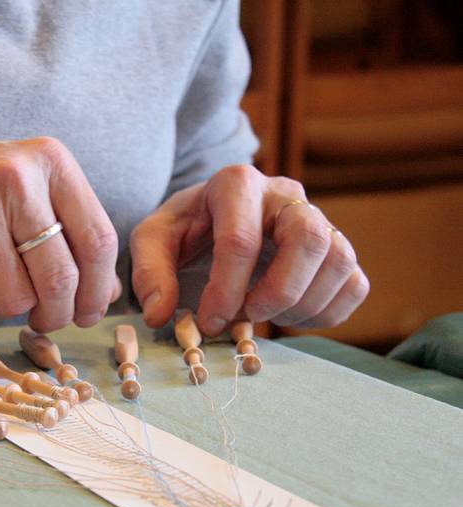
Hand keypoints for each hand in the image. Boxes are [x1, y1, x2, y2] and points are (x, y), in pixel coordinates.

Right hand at [0, 135, 120, 330]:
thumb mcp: (25, 196)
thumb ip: (71, 237)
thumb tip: (109, 293)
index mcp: (49, 160)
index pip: (98, 241)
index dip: (97, 290)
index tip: (89, 313)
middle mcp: (16, 176)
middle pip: (63, 277)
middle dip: (58, 314)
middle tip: (45, 320)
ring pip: (19, 298)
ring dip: (8, 305)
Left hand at [131, 165, 368, 334]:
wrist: (213, 221)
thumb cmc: (185, 231)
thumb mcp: (153, 241)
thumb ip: (150, 273)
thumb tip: (160, 316)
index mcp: (236, 185)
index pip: (241, 240)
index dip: (225, 290)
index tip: (209, 321)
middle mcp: (284, 194)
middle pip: (310, 239)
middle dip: (279, 292)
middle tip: (249, 316)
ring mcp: (317, 218)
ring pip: (340, 260)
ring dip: (305, 304)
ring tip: (267, 316)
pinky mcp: (336, 247)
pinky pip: (355, 282)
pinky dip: (329, 311)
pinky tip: (293, 316)